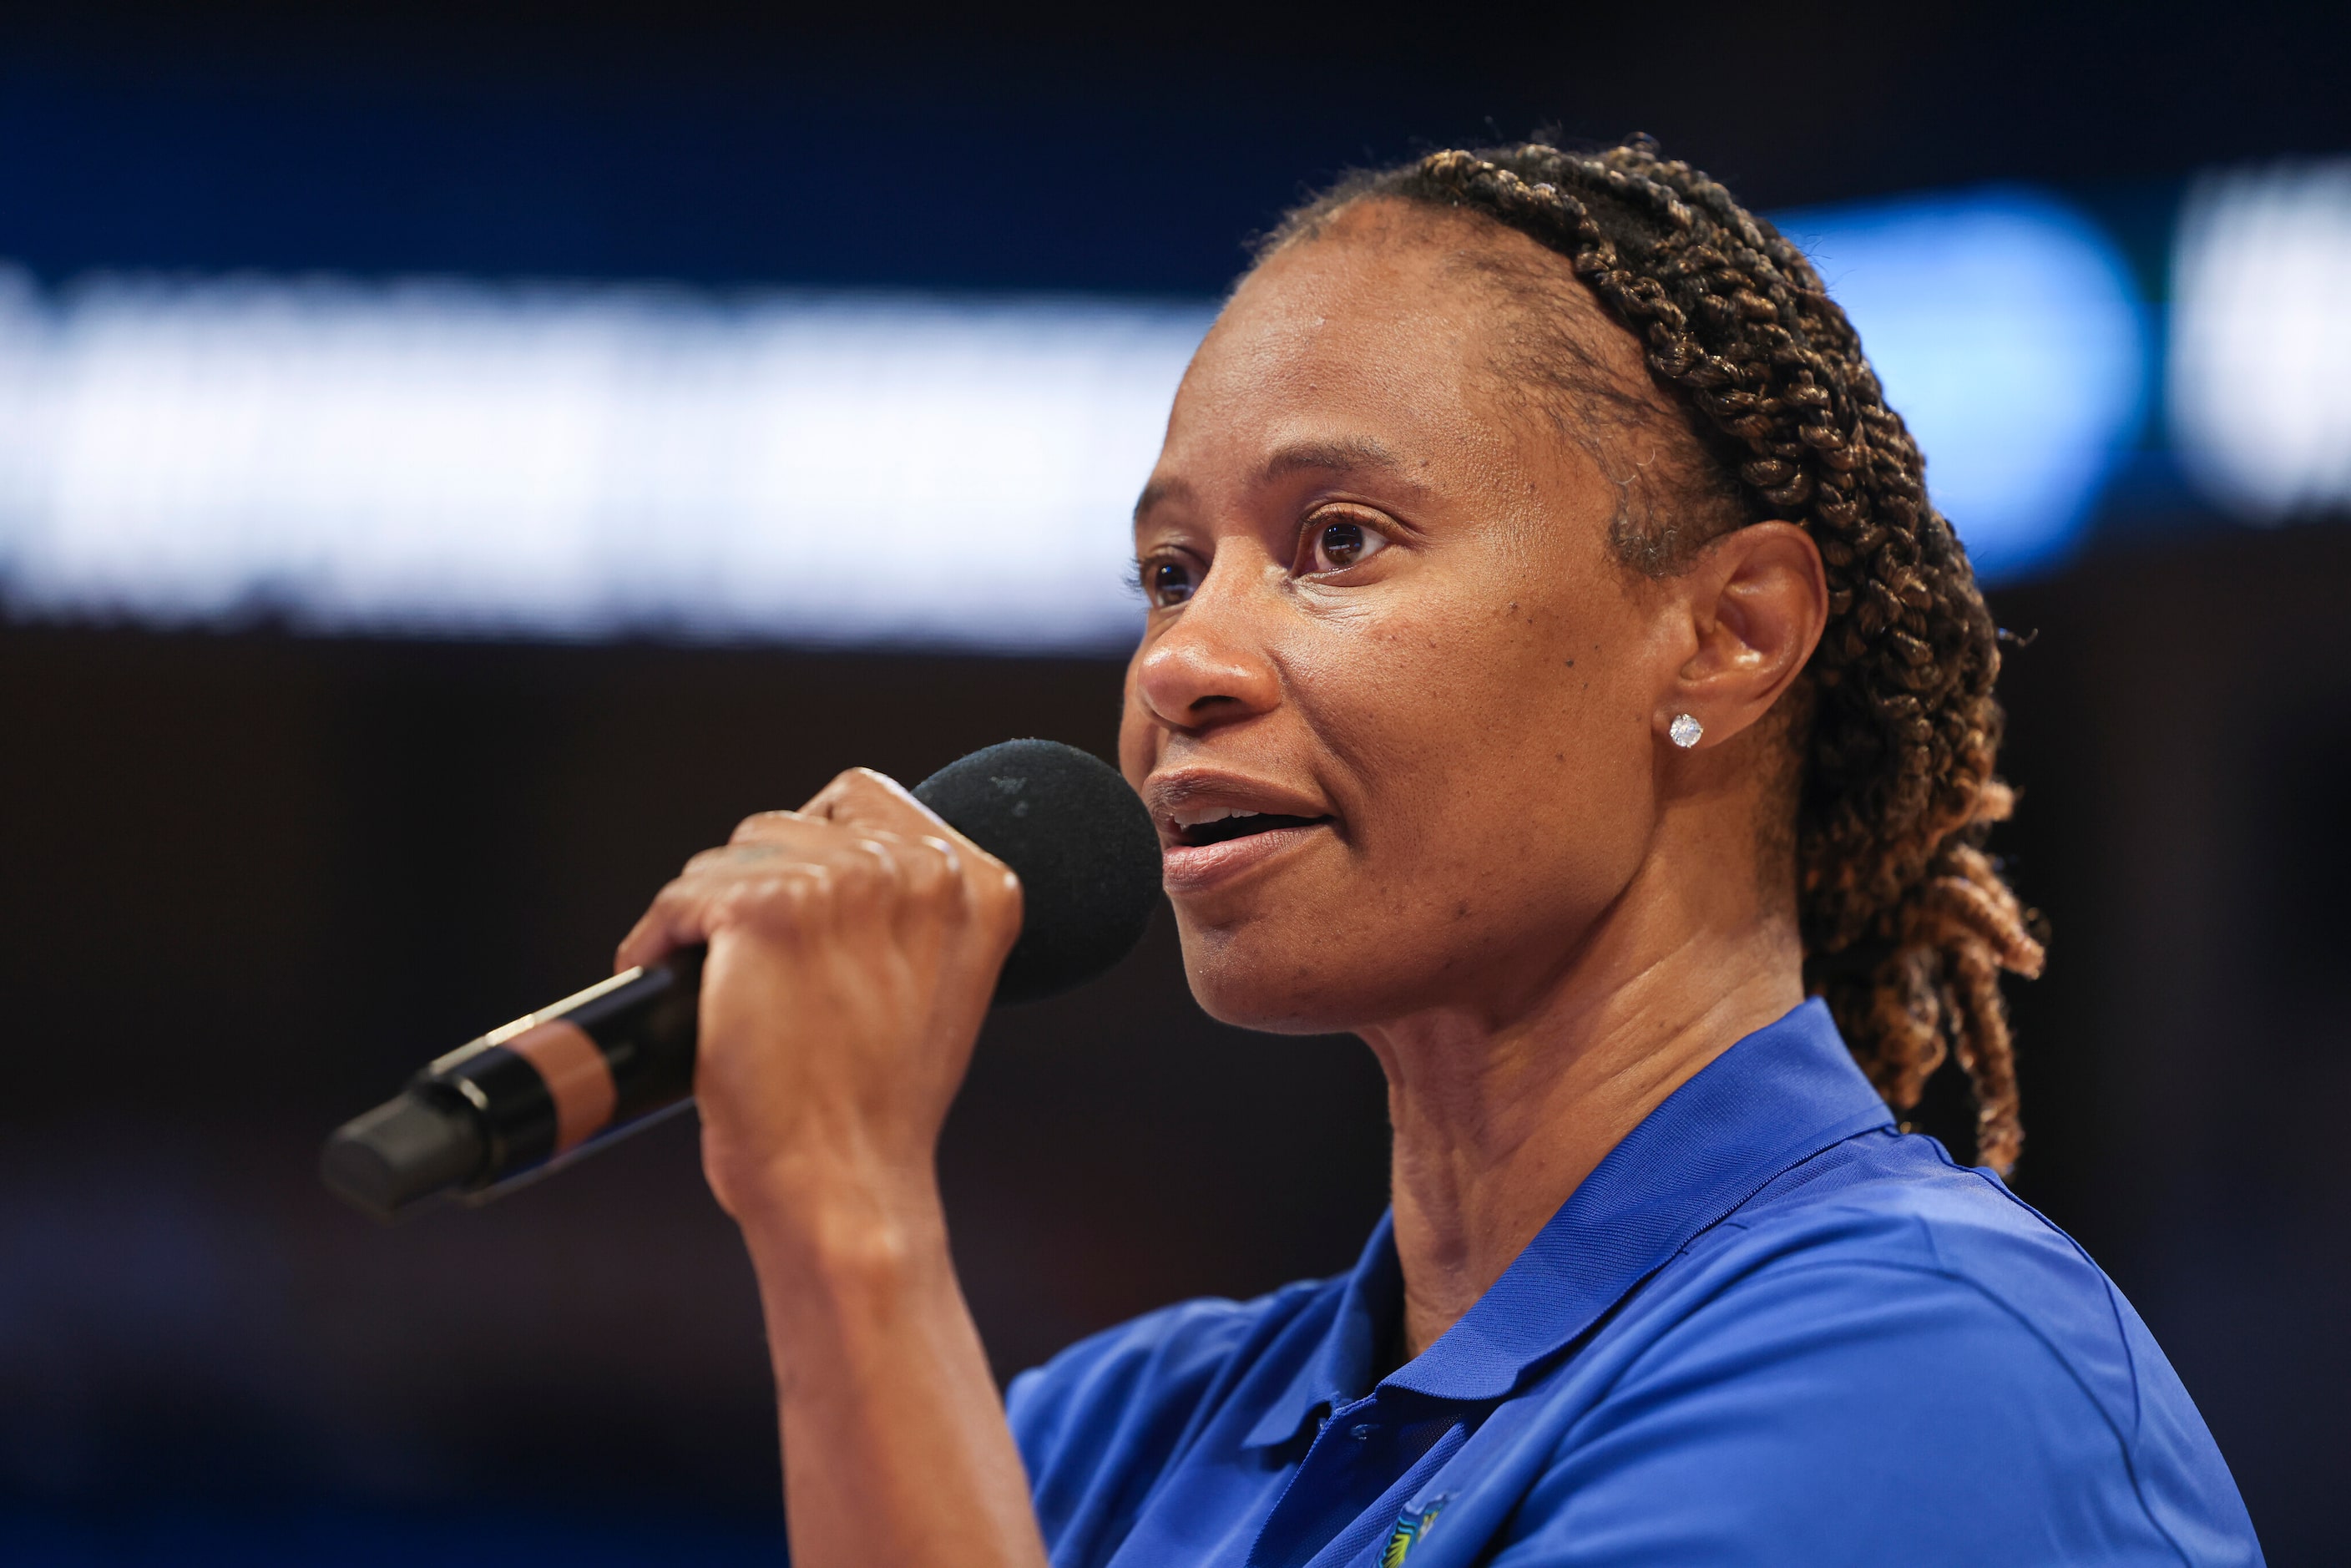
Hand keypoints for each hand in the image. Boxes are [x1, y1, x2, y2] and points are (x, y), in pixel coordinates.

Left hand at [617, 771, 1047, 1567]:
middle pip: (795, 821)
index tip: (797, 920)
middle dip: (758, 885)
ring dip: (710, 912)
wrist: (847, 1185)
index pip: (866, 799)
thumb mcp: (932, 987)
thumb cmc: (878, 1107)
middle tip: (752, 964)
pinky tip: (671, 980)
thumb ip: (906, 909)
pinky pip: (685, 895)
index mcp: (983, 885)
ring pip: (734, 853)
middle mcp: (926, 869)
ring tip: (719, 981)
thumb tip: (822, 853)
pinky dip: (659, 939)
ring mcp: (850, 882)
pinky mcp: (772, 908)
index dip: (815, 852)